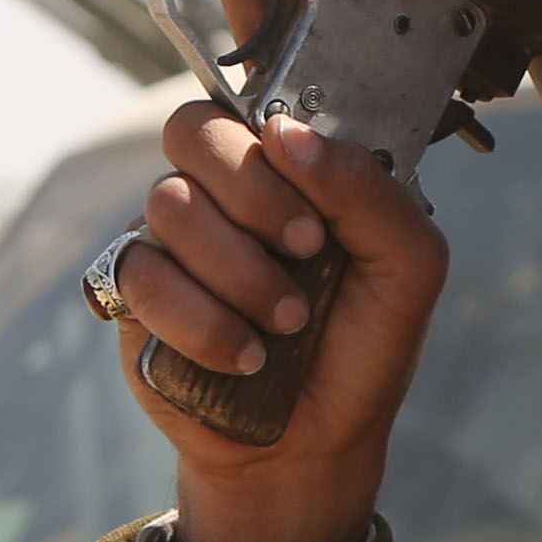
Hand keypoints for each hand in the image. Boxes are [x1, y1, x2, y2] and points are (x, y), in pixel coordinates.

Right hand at [117, 100, 450, 541]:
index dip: (271, 128)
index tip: (312, 182)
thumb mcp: (408, 265)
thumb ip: (367, 189)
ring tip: (285, 323)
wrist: (316, 444)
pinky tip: (246, 357)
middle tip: (307, 250)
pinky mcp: (132, 293)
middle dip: (256, 194)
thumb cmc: (364, 347)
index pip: (251, 97)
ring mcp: (172, 239)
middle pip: (194, 129)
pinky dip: (203, 322)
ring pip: (168, 204)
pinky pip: (141, 275)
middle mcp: (223, 191)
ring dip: (239, 272)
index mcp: (288, 167)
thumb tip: (286, 133)